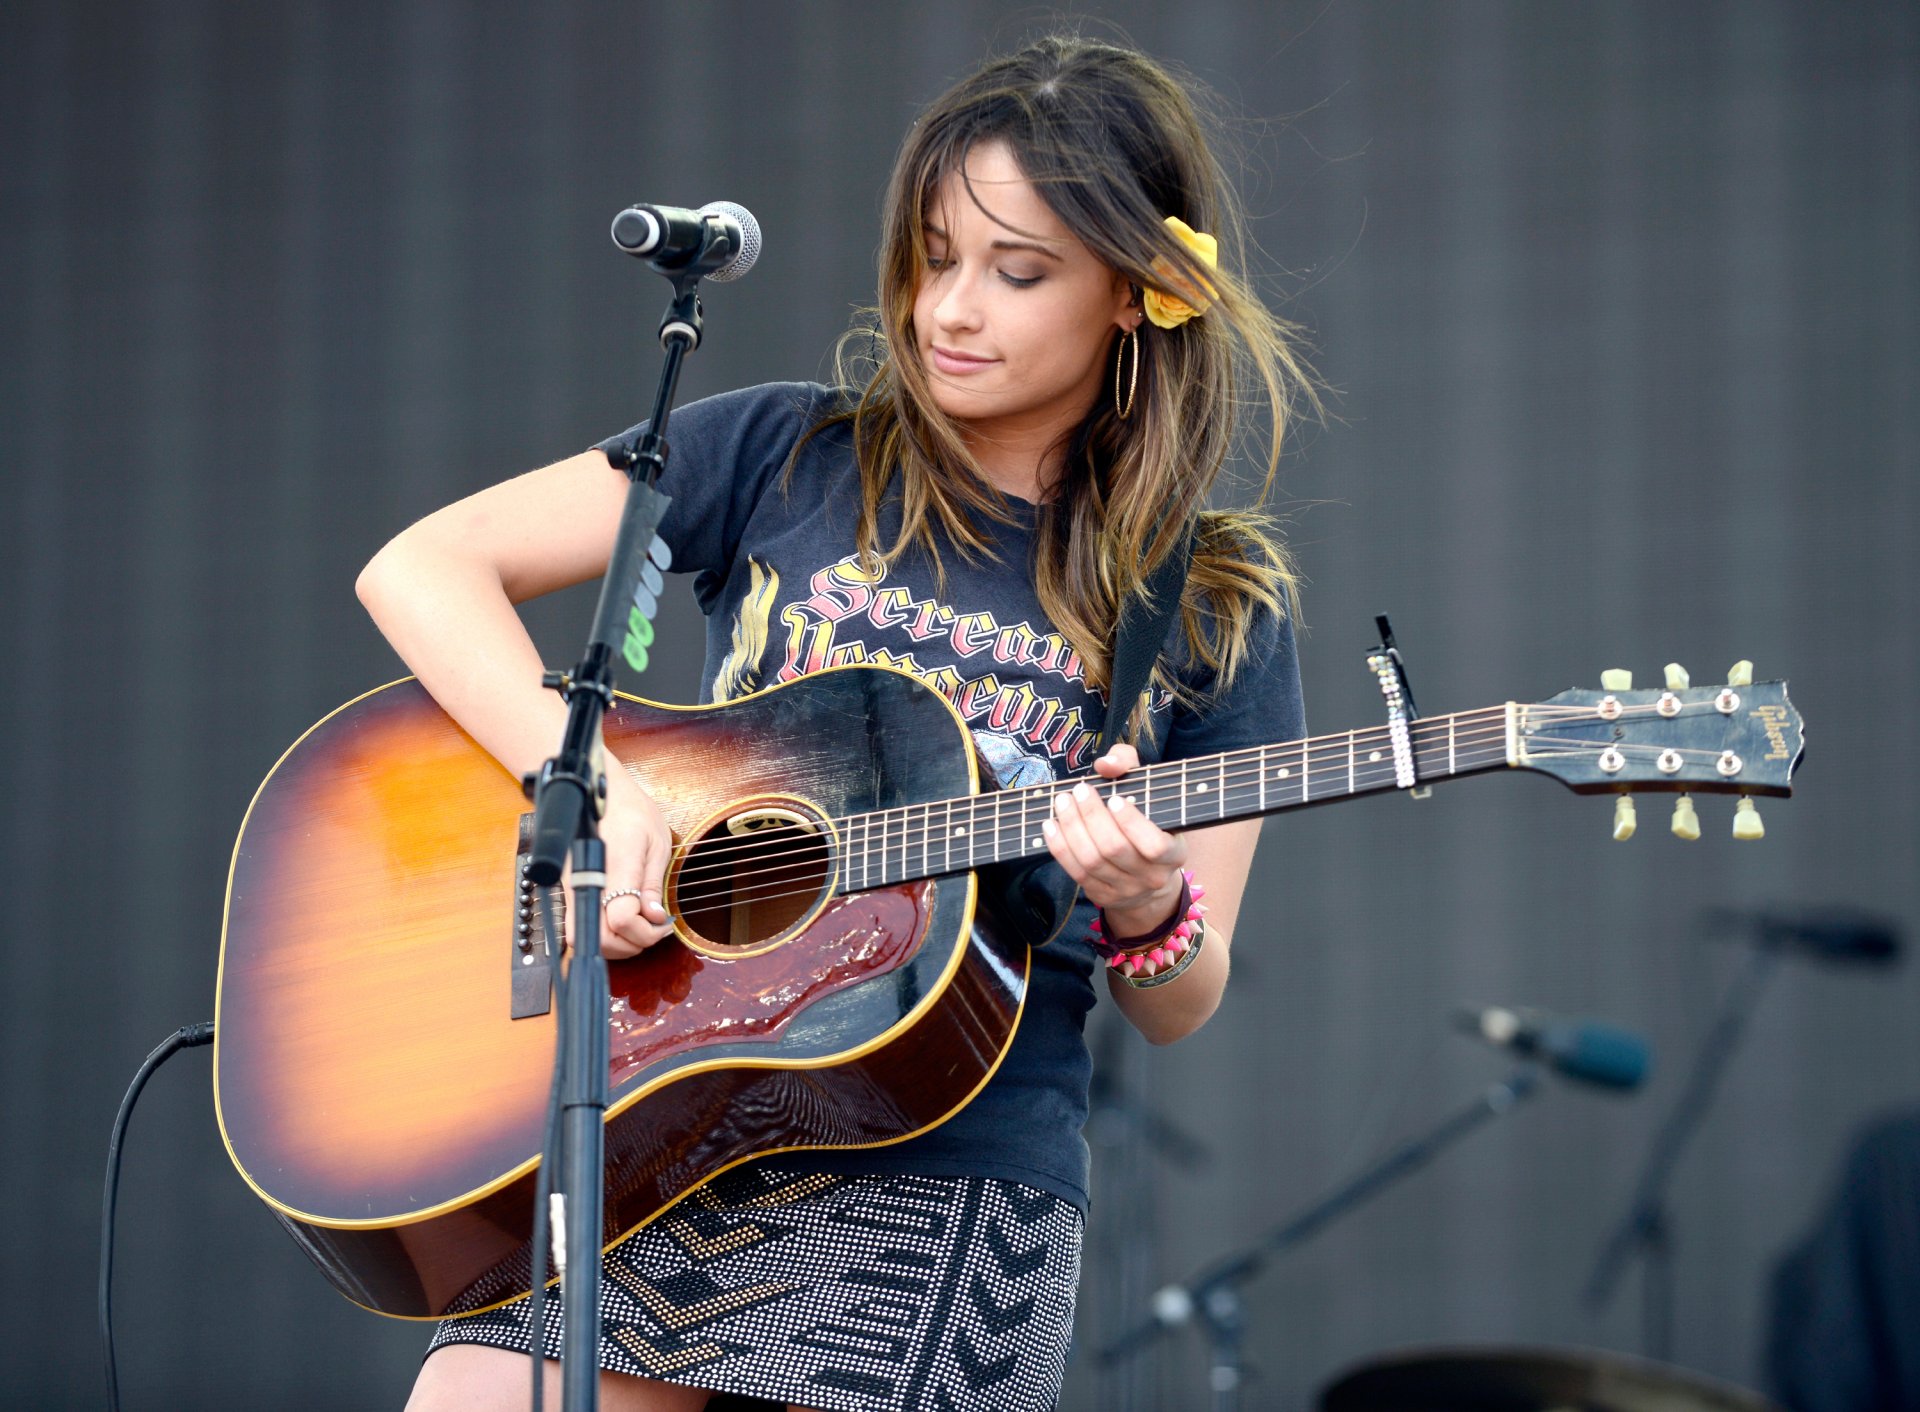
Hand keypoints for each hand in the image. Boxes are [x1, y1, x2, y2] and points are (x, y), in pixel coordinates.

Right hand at [586, 764, 674, 959]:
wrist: (598, 793)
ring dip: (617, 943)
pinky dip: (604, 933)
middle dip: (631, 944)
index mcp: (615, 866)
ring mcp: (574, 889)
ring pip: (586, 940)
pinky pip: (582, 926)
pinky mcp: (571, 892)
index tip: (662, 922)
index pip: (622, 919)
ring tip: (641, 924)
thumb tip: (654, 917)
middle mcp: (587, 882)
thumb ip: (653, 884)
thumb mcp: (656, 844)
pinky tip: (625, 919)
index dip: (646, 931)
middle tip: (653, 929)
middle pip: (600, 940)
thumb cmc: (631, 811)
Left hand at [1041, 742, 1186, 931]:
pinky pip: (1076, 872)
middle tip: (1079, 790)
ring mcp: (1126, 890)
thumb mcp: (1149, 791)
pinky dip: (1060, 847)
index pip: (1154, 845)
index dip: (1132, 823)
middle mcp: (1152, 877)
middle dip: (1092, 816)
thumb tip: (1105, 764)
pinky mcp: (1101, 896)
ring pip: (1092, 861)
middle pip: (1115, 849)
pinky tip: (1051, 825)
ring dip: (1072, 828)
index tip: (1114, 799)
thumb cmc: (1146, 822)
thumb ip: (1129, 766)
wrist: (1147, 880)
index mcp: (1173, 854)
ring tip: (1062, 802)